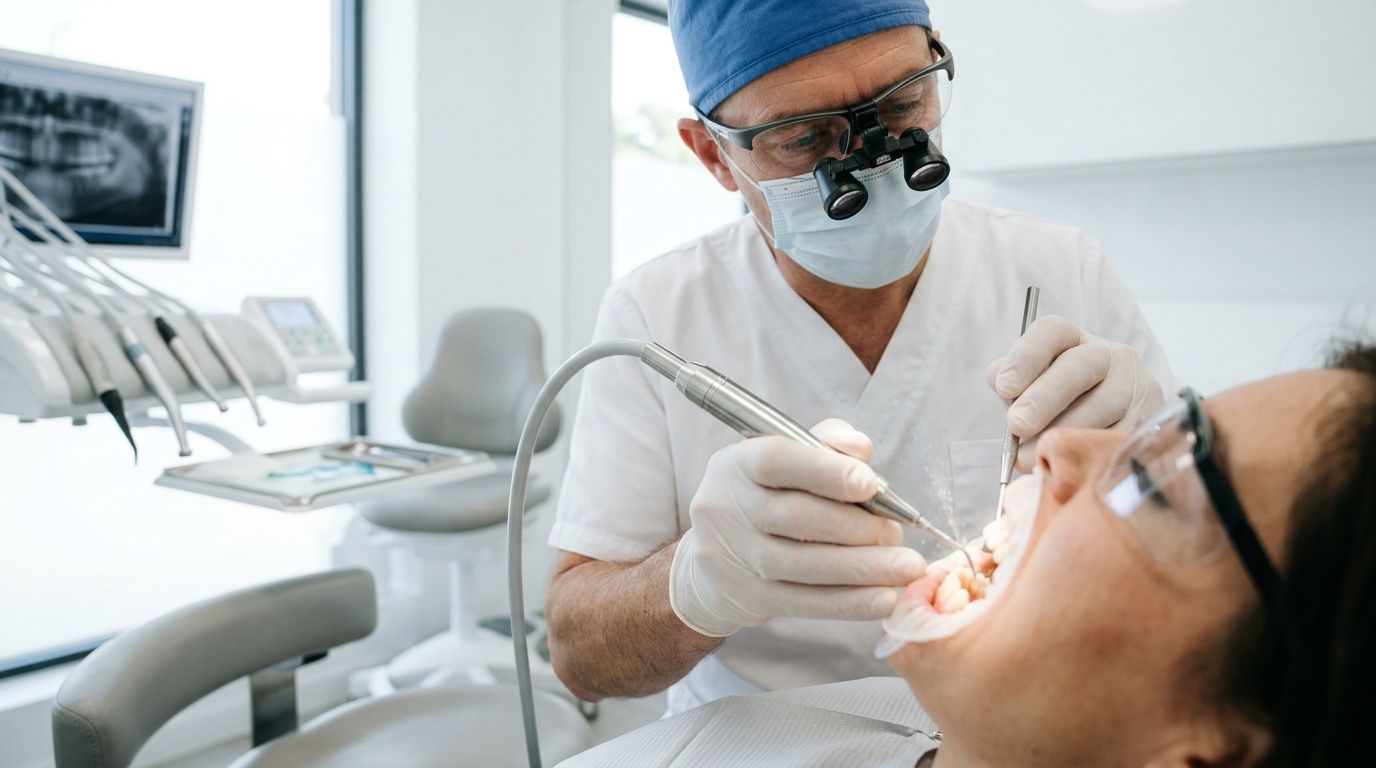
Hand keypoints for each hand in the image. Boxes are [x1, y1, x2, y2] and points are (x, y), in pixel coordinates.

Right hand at [670, 419, 927, 636]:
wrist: (716, 561)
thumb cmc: (767, 497)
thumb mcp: (787, 460)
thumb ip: (826, 445)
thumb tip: (861, 449)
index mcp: (737, 464)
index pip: (776, 461)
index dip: (824, 471)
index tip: (869, 484)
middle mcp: (727, 509)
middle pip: (794, 517)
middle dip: (855, 527)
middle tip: (895, 533)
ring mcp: (735, 558)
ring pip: (804, 565)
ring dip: (863, 568)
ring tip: (905, 567)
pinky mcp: (750, 598)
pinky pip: (806, 603)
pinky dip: (851, 603)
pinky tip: (885, 598)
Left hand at [987, 316, 1164, 468]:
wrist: (1120, 424)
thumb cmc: (1061, 404)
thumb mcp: (1033, 386)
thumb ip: (1010, 379)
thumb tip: (998, 377)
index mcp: (1075, 340)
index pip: (1052, 332)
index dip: (1026, 357)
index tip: (1004, 388)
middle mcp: (1111, 356)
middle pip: (1079, 366)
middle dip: (1043, 398)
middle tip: (1017, 425)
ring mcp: (1136, 386)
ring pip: (1102, 405)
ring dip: (1063, 432)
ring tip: (1031, 457)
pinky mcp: (1151, 419)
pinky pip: (1120, 435)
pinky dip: (1090, 452)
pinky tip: (1067, 465)